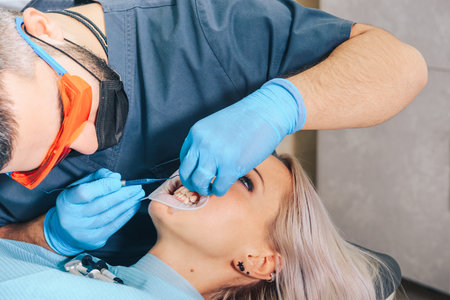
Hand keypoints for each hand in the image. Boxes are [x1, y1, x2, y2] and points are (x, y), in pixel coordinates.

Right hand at [44, 168, 144, 255]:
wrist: (64, 230)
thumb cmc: (76, 203)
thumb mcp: (80, 185)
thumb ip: (98, 177)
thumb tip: (116, 177)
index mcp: (67, 201)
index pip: (85, 192)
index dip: (104, 186)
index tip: (119, 181)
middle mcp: (72, 218)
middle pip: (102, 204)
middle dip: (124, 194)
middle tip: (137, 187)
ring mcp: (83, 231)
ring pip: (110, 215)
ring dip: (128, 204)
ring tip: (138, 195)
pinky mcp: (94, 240)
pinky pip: (114, 226)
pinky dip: (126, 215)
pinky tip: (133, 206)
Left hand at [180, 78, 305, 195]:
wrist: (266, 113)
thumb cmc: (245, 119)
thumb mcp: (215, 125)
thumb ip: (205, 141)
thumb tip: (201, 162)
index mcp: (196, 133)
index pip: (184, 158)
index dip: (190, 170)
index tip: (197, 174)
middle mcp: (202, 144)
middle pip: (186, 173)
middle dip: (193, 183)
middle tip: (202, 186)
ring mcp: (216, 156)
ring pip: (199, 183)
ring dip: (205, 189)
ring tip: (212, 187)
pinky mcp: (232, 167)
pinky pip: (219, 187)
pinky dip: (220, 191)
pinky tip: (224, 186)